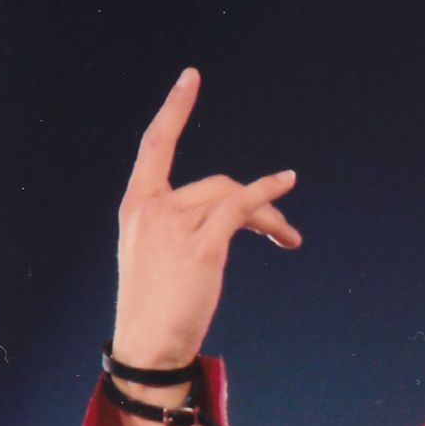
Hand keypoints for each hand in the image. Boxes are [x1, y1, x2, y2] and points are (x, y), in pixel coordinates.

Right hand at [111, 68, 301, 369]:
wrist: (147, 347)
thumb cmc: (155, 308)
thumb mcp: (154, 255)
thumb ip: (177, 225)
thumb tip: (227, 214)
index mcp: (136, 206)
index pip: (154, 145)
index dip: (174, 110)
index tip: (191, 78)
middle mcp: (152, 208)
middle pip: (217, 184)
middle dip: (256, 203)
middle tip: (282, 231)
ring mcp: (175, 226)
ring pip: (233, 198)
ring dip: (269, 216)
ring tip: (288, 238)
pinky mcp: (201, 247)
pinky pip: (241, 207)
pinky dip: (268, 193)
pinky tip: (286, 183)